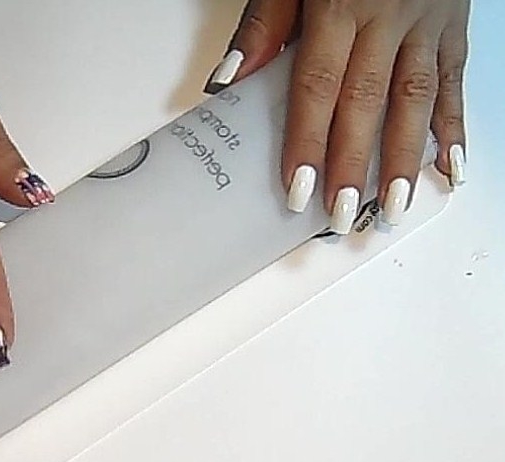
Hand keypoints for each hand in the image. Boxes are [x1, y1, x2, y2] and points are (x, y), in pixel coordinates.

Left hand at [206, 0, 468, 232]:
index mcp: (340, 5)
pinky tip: (451, 166)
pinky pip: (455, 81)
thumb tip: (229, 81)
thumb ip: (263, 25)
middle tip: (344, 216)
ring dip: (406, 159)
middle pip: (367, 103)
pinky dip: (454, 126)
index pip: (318, 87)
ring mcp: (427, 22)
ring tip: (395, 208)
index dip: (308, 142)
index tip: (299, 190)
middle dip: (356, 165)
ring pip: (416, 100)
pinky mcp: (454, 25)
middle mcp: (388, 17)